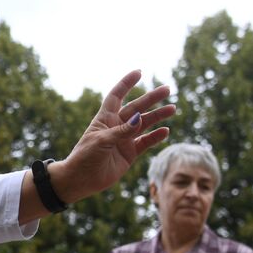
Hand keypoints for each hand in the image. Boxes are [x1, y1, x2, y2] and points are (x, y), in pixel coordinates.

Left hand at [50, 71, 174, 203]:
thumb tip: (140, 118)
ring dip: (157, 116)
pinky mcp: (130, 153)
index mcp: (105, 119)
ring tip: (172, 109)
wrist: (81, 180)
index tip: (139, 72)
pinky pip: (146, 142)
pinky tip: (165, 131)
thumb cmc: (85, 156)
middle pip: (136, 108)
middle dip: (151, 98)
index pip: (116, 96)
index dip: (126, 84)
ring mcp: (124, 139)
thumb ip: (122, 131)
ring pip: (144, 124)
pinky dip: (156, 137)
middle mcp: (116, 126)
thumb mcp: (102, 141)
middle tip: (167, 89)